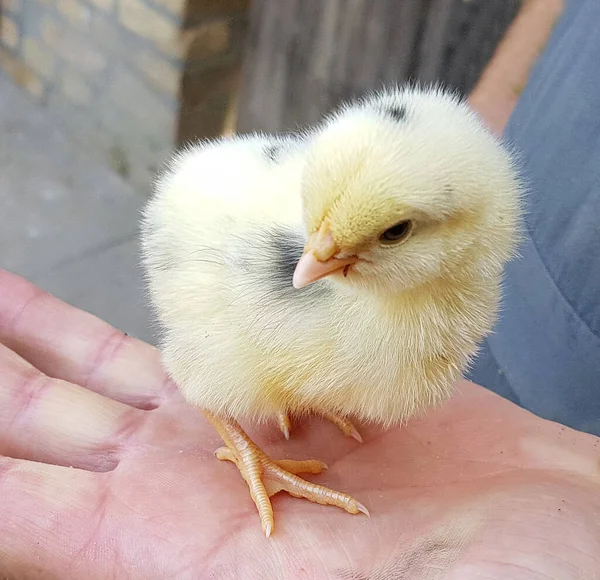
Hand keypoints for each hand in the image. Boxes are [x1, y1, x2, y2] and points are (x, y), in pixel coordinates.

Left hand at [1, 269, 597, 578]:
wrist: (557, 542)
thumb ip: (195, 577)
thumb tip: (84, 555)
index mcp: (167, 558)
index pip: (20, 508)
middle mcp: (188, 488)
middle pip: (48, 420)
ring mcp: (239, 429)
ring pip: (111, 372)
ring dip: (46, 334)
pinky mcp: (294, 386)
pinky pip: (202, 341)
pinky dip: (155, 317)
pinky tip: (116, 298)